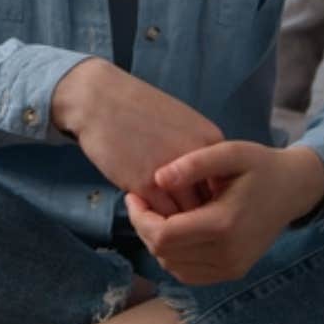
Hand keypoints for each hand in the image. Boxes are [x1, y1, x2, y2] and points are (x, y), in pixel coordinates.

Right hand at [51, 58, 222, 214]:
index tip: (196, 204)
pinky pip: (159, 217)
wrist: (100, 99)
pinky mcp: (145, 184)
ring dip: (175, 223)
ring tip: (162, 221)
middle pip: (209, 204)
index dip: (210, 199)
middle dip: (196, 217)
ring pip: (185, 217)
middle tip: (182, 221)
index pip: (223, 186)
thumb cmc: (138, 109)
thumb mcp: (182, 122)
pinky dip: (154, 221)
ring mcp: (173, 173)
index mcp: (211, 141)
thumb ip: (197, 151)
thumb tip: (203, 184)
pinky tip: (144, 212)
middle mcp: (198, 158)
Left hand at [126, 142, 323, 284]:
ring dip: (157, 242)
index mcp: (223, 224)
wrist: (293, 189)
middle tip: (141, 201)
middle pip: (163, 253)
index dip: (139, 217)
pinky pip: (188, 274)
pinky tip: (175, 230)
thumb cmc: (260, 165)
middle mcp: (227, 254)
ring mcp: (231, 268)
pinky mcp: (233, 272)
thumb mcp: (230, 151)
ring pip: (172, 266)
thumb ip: (194, 162)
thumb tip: (158, 178)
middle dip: (144, 227)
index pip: (162, 235)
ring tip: (158, 213)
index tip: (133, 194)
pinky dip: (173, 255)